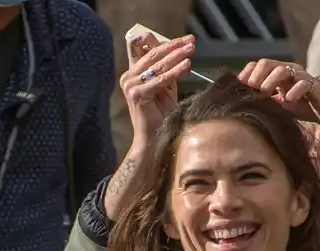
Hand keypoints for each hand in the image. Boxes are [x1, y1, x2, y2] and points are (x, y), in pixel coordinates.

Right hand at [121, 33, 195, 150]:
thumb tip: (179, 53)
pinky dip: (175, 71)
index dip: (165, 42)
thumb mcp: (166, 89)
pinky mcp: (136, 94)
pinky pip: (160, 79)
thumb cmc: (161, 117)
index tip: (184, 40)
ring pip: (157, 64)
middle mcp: (129, 76)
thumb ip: (167, 71)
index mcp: (133, 73)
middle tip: (190, 41)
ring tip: (190, 51)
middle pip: (152, 53)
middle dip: (173, 46)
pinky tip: (187, 66)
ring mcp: (130, 85)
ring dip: (176, 56)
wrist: (153, 140)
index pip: (146, 48)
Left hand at [238, 58, 319, 165]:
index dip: (250, 71)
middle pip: (270, 63)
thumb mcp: (284, 106)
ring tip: (265, 92)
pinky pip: (304, 83)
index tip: (241, 83)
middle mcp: (292, 72)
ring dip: (272, 79)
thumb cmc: (308, 110)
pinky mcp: (316, 87)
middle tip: (251, 87)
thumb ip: (270, 100)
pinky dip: (294, 89)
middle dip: (258, 73)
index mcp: (282, 75)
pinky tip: (287, 100)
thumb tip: (249, 102)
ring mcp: (304, 78)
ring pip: (285, 69)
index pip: (262, 65)